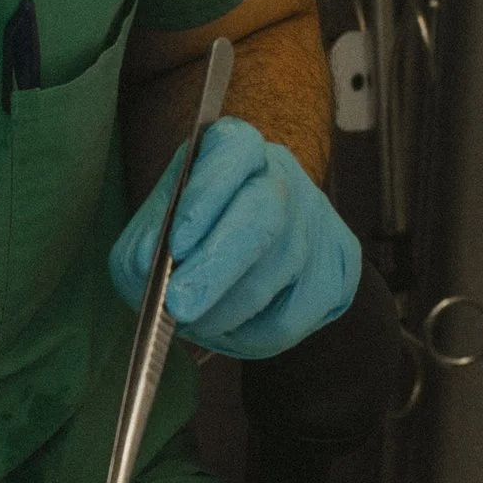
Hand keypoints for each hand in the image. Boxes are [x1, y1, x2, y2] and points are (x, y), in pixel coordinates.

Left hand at [109, 117, 360, 359]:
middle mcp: (280, 175)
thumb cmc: (188, 244)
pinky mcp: (335, 270)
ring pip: (278, 268)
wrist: (242, 269)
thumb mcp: (152, 235)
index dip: (207, 193)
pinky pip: (292, 314)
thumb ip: (147, 244)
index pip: (233, 149)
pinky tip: (229, 329)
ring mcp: (314, 221)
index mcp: (234, 148)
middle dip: (218, 266)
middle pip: (264, 213)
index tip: (177, 243)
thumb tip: (152, 264)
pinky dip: (252, 334)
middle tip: (180, 306)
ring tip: (195, 322)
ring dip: (227, 309)